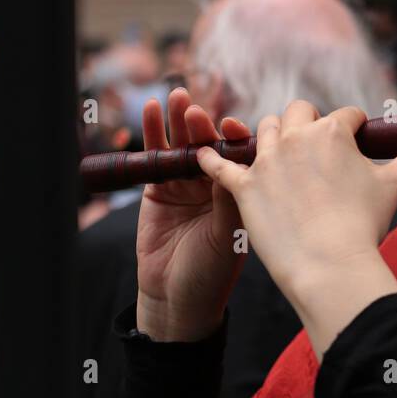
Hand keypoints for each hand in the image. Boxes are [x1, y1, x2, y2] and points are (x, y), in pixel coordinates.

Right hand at [135, 88, 251, 341]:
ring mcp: (187, 184)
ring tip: (178, 98)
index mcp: (242, 190)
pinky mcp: (157, 189)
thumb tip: (237, 165)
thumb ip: (231, 199)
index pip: (241, 154)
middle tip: (199, 110)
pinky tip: (154, 111)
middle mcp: (216, 183)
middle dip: (204, 125)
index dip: (237, 138)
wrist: (179, 299)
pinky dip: (154, 134)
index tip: (234, 125)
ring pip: (184, 144)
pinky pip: (157, 157)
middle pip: (211, 143)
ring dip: (180, 121)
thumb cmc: (213, 272)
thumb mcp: (229, 232)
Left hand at [196, 102, 396, 311]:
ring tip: (276, 155)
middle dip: (307, 123)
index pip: (345, 115)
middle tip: (314, 150)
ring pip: (263, 130)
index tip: (355, 143)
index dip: (352, 128)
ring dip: (270, 137)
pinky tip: (202, 154)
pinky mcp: (242, 187)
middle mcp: (296, 136)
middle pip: (298, 111)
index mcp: (333, 131)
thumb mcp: (394, 185)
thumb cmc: (364, 225)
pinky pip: (218, 165)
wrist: (330, 266)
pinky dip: (210, 158)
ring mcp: (266, 161)